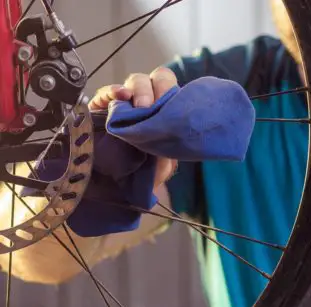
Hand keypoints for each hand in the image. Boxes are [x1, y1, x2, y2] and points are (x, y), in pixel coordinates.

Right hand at [89, 67, 178, 188]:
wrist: (122, 189)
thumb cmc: (147, 173)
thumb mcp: (167, 159)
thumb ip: (172, 139)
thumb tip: (175, 123)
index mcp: (164, 110)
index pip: (169, 86)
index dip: (170, 89)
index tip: (172, 104)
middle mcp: (146, 102)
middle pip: (154, 79)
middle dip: (158, 88)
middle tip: (153, 107)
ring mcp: (124, 104)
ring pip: (134, 81)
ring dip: (139, 90)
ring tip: (142, 107)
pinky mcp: (101, 109)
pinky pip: (106, 93)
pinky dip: (113, 91)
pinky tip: (120, 95)